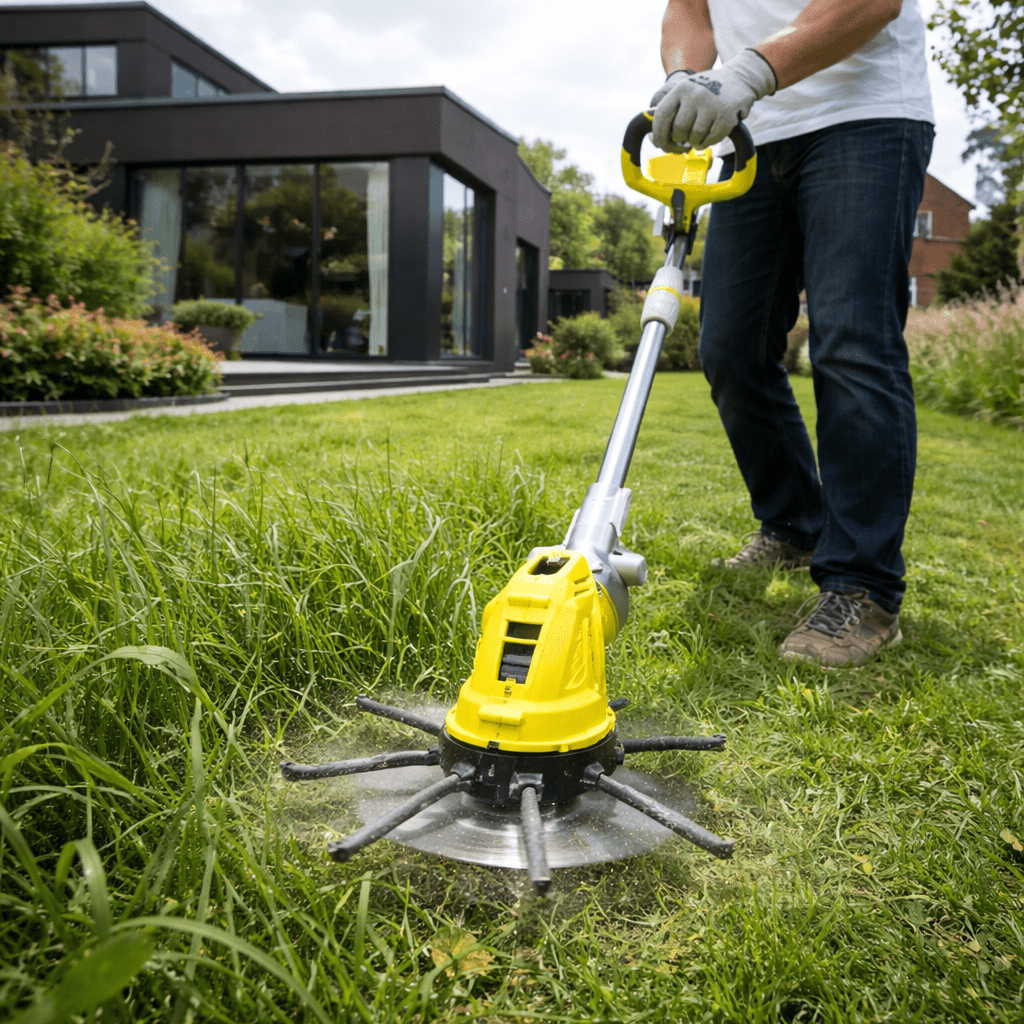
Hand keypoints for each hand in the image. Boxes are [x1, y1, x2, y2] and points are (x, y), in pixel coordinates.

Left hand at [652, 49, 775, 150]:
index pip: (661, 115)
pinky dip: (708, 143)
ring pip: (694, 137)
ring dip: (695, 142)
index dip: (658, 134)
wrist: (740, 77)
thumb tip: (657, 140)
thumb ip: (673, 110)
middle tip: (685, 139)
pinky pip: (710, 140)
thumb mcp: (688, 90)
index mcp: (681, 88)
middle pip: (678, 130)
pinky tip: (710, 136)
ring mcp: (711, 104)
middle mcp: (695, 94)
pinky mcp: (726, 115)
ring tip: (700, 135)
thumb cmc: (708, 90)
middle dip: (680, 139)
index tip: (660, 144)